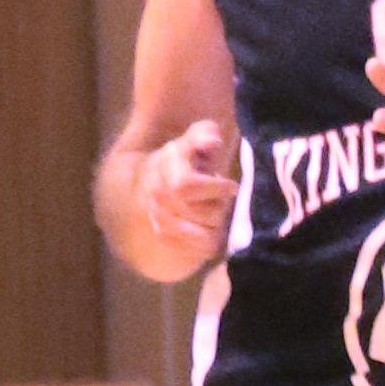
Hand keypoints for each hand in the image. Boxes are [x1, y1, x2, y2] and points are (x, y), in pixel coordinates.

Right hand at [135, 118, 237, 269]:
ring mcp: (158, 217)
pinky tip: (212, 231)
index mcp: (166, 166)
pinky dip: (208, 243)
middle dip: (218, 209)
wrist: (151, 179)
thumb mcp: (194, 138)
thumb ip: (203, 134)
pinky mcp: (163, 236)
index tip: (233, 187)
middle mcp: (158, 194)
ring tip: (218, 218)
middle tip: (224, 203)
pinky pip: (193, 251)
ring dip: (215, 228)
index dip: (215, 188)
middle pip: (198, 213)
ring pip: (199, 235)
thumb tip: (212, 141)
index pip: (186, 185)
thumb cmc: (185, 158)